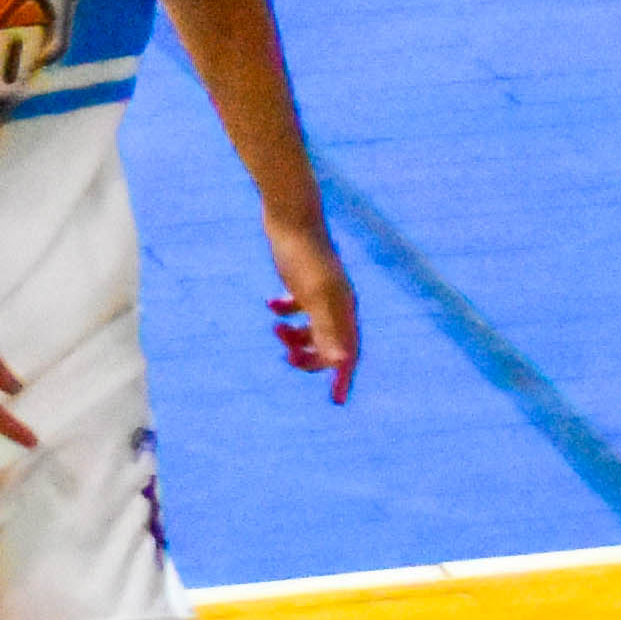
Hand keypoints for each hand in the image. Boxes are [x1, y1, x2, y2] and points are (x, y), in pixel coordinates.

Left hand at [263, 206, 360, 399]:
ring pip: (314, 328)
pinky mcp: (305, 280)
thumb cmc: (303, 257)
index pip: (348, 353)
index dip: (342, 378)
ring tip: (275, 330)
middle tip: (285, 354)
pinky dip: (287, 315)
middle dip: (309, 356)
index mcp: (344, 308)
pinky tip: (272, 305)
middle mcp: (337, 301)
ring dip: (296, 337)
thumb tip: (342, 362)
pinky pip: (300, 309)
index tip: (336, 401)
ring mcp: (321, 290)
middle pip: (330, 344)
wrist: (292, 217)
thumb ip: (327, 327)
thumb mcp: (312, 296)